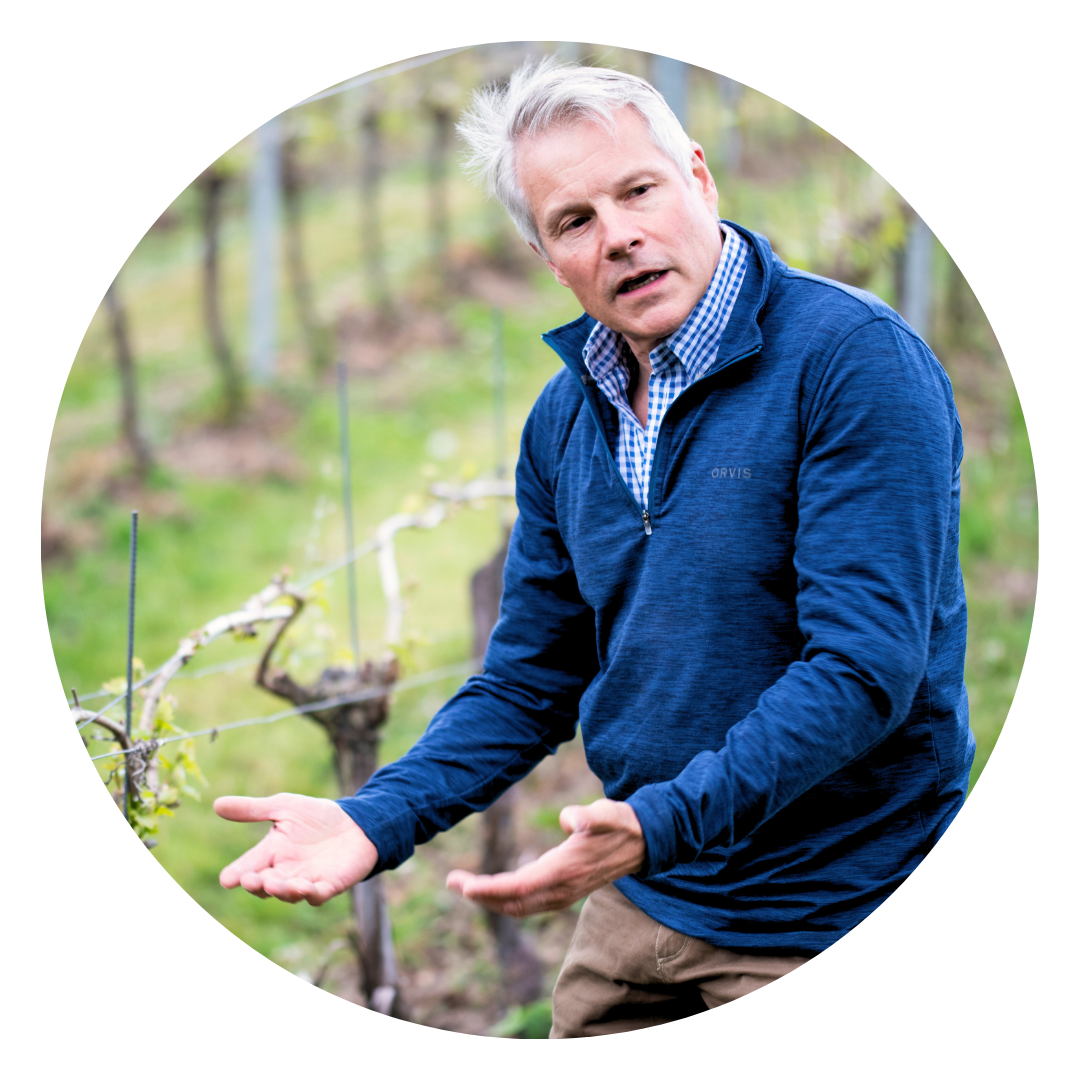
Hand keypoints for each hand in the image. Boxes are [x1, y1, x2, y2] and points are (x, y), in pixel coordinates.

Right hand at [215, 793, 376, 905]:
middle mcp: (285, 872)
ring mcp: (306, 881)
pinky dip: (314, 893)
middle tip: (253, 880)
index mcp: (271, 853)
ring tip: (278, 884)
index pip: (248, 866)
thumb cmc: (317, 816)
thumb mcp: (284, 806)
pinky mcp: (329, 885)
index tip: (227, 879)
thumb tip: (216, 804)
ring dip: (284, 891)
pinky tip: (310, 888)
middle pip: (266, 886)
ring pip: (290, 893)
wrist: (356, 823)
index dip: (237, 874)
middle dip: (258, 884)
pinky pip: (319, 894)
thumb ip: (253, 809)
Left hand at [446, 799, 644, 916]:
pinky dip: (505, 899)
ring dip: (490, 900)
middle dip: (481, 896)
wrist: (643, 842)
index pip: (519, 887)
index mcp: (565, 871)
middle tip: (452, 882)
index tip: (463, 885)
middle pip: (512, 902)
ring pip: (518, 906)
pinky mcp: (564, 891)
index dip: (489, 889)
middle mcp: (561, 889)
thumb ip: (588, 816)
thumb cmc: (621, 823)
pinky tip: (493, 889)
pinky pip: (527, 903)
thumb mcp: (607, 813)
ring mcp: (563, 894)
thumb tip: (569, 818)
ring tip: (465, 886)